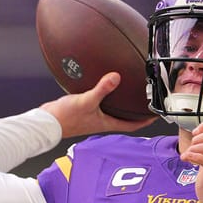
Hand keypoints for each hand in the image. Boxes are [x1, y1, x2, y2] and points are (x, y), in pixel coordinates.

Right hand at [41, 72, 155, 137]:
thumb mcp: (86, 100)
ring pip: (113, 111)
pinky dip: (105, 96)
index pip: (133, 125)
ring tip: (128, 93)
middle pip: (125, 118)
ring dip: (121, 105)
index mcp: (107, 123)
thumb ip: (102, 89)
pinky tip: (102, 86)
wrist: (46, 123)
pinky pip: (100, 103)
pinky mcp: (84, 111)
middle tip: (146, 102)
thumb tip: (116, 77)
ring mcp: (93, 117)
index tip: (156, 114)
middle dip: (136, 112)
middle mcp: (102, 122)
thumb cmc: (65, 118)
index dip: (145, 120)